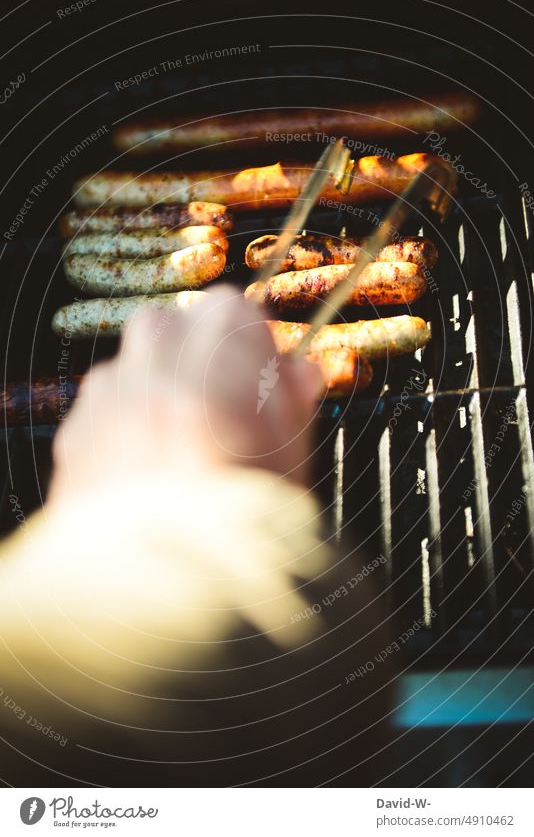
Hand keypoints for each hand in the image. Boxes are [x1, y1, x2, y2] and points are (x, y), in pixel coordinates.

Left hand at [48, 285, 323, 504]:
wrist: (160, 585)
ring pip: (137, 374)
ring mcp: (108, 387)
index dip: (252, 352)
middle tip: (220, 425)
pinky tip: (145, 487)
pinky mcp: (75, 429)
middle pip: (179, 333)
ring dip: (156, 401)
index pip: (238, 311)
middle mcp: (156, 346)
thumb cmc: (241, 516)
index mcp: (221, 336)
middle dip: (199, 366)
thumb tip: (300, 375)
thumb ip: (293, 402)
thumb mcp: (293, 455)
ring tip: (178, 466)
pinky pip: (104, 417)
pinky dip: (122, 439)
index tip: (260, 388)